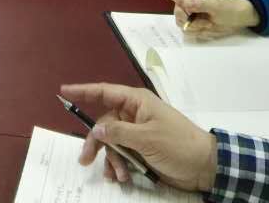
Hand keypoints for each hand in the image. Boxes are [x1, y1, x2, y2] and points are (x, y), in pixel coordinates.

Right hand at [60, 83, 217, 191]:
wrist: (204, 167)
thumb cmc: (178, 145)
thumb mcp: (147, 138)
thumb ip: (118, 132)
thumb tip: (96, 128)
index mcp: (137, 102)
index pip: (105, 92)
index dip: (83, 91)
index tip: (64, 90)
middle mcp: (135, 115)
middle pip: (105, 124)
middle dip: (96, 143)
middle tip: (85, 160)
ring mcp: (138, 133)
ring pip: (112, 143)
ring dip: (111, 160)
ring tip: (117, 176)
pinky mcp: (142, 150)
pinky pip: (122, 155)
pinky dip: (119, 167)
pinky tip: (122, 178)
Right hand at [166, 0, 259, 38]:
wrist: (235, 20)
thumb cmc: (227, 8)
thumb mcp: (216, 6)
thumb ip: (201, 4)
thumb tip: (186, 4)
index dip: (179, 1)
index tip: (189, 9)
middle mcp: (186, 0)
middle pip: (176, 10)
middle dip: (190, 19)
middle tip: (204, 22)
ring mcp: (187, 12)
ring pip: (180, 22)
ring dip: (195, 26)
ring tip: (208, 25)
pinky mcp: (190, 23)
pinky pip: (186, 30)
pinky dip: (196, 32)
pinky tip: (206, 28)